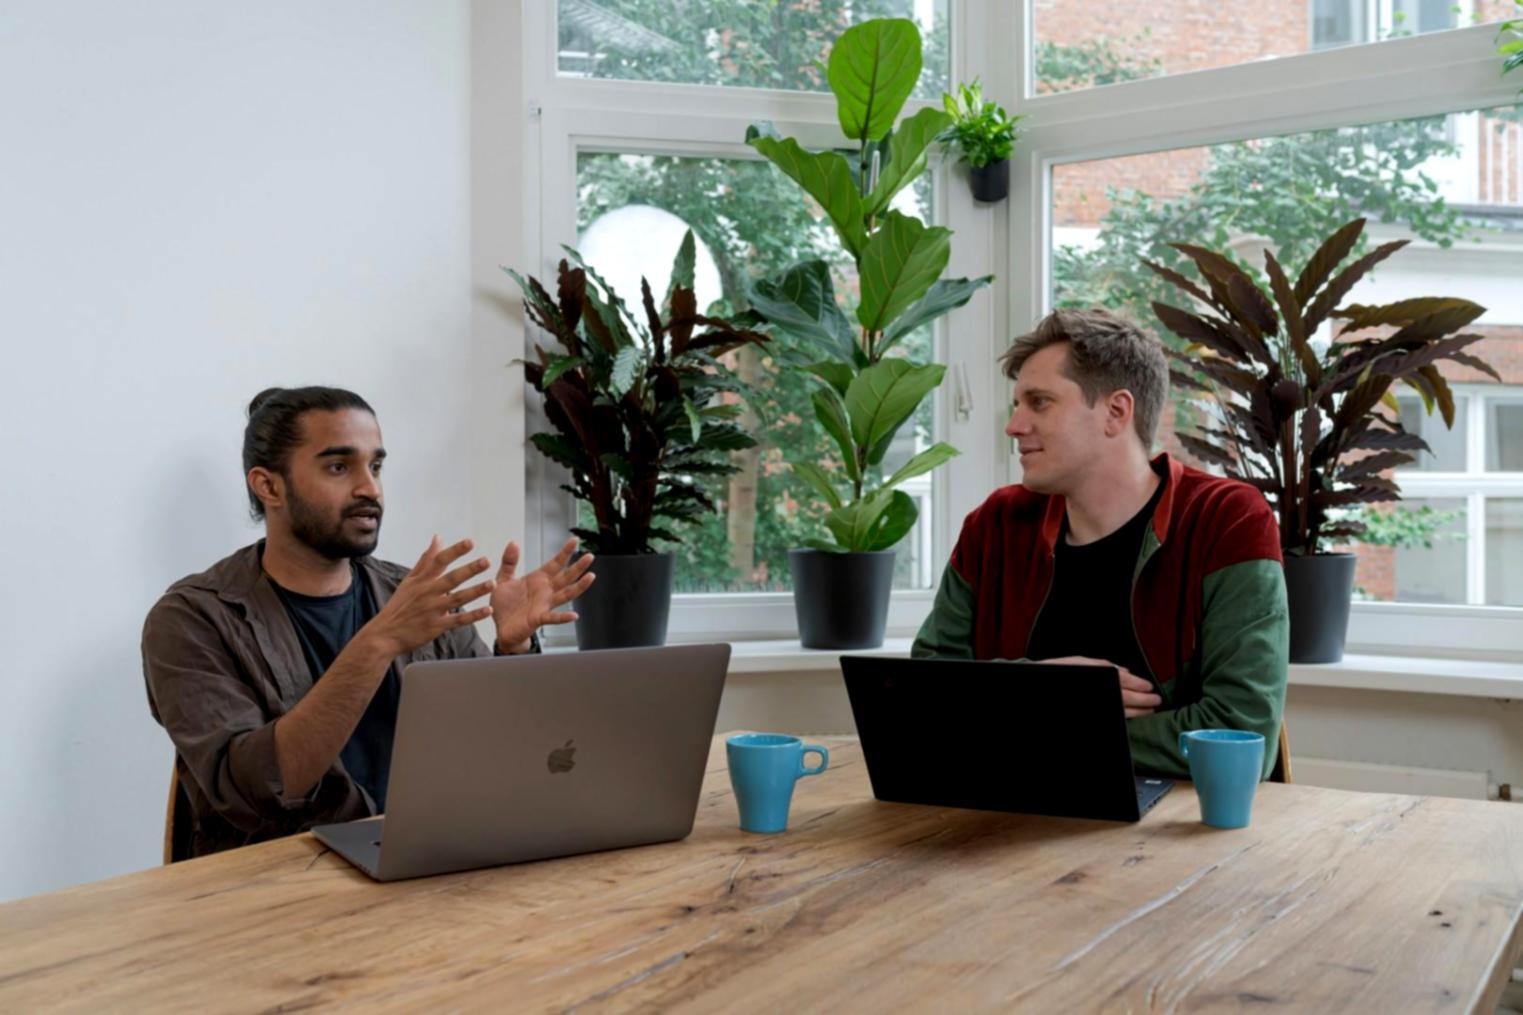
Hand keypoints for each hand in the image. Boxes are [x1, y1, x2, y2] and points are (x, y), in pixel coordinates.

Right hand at [363, 536, 493, 657]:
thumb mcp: (409, 581)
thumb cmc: (399, 606)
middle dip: (470, 569)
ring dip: (476, 591)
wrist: (385, 635)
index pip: (439, 561)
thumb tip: (438, 538)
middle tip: (487, 561)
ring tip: (492, 584)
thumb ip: (426, 560)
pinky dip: (473, 616)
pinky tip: (487, 610)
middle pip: (451, 578)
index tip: (470, 542)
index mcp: (421, 580)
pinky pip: (458, 620)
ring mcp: (432, 610)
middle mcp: (427, 593)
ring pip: (457, 598)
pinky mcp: (436, 626)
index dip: (455, 551)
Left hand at [490, 537, 596, 651]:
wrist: (500, 628)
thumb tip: (513, 542)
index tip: (575, 540)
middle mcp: (546, 591)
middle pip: (566, 577)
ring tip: (591, 577)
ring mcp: (544, 605)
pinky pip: (553, 617)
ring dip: (579, 587)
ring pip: (566, 594)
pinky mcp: (538, 618)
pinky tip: (574, 615)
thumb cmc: (504, 605)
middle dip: (578, 567)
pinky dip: (563, 617)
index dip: (565, 552)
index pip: (555, 563)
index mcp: (538, 579)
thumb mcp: (503, 579)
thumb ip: (509, 562)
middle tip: (590, 556)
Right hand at [1039, 656, 1161, 717]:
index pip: (1123, 682)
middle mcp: (1098, 691)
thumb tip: (1124, 670)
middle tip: (1155, 701)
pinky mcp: (1095, 712)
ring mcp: (1097, 703)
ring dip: (1137, 711)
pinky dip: (1124, 716)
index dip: (1138, 685)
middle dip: (1143, 700)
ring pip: (1121, 710)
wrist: (1041, 681)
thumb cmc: (1060, 671)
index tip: (1149, 687)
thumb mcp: (1081, 663)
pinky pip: (1113, 715)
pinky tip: (1130, 715)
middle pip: (1125, 698)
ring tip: (1148, 710)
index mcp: (1098, 677)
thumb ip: (1103, 666)